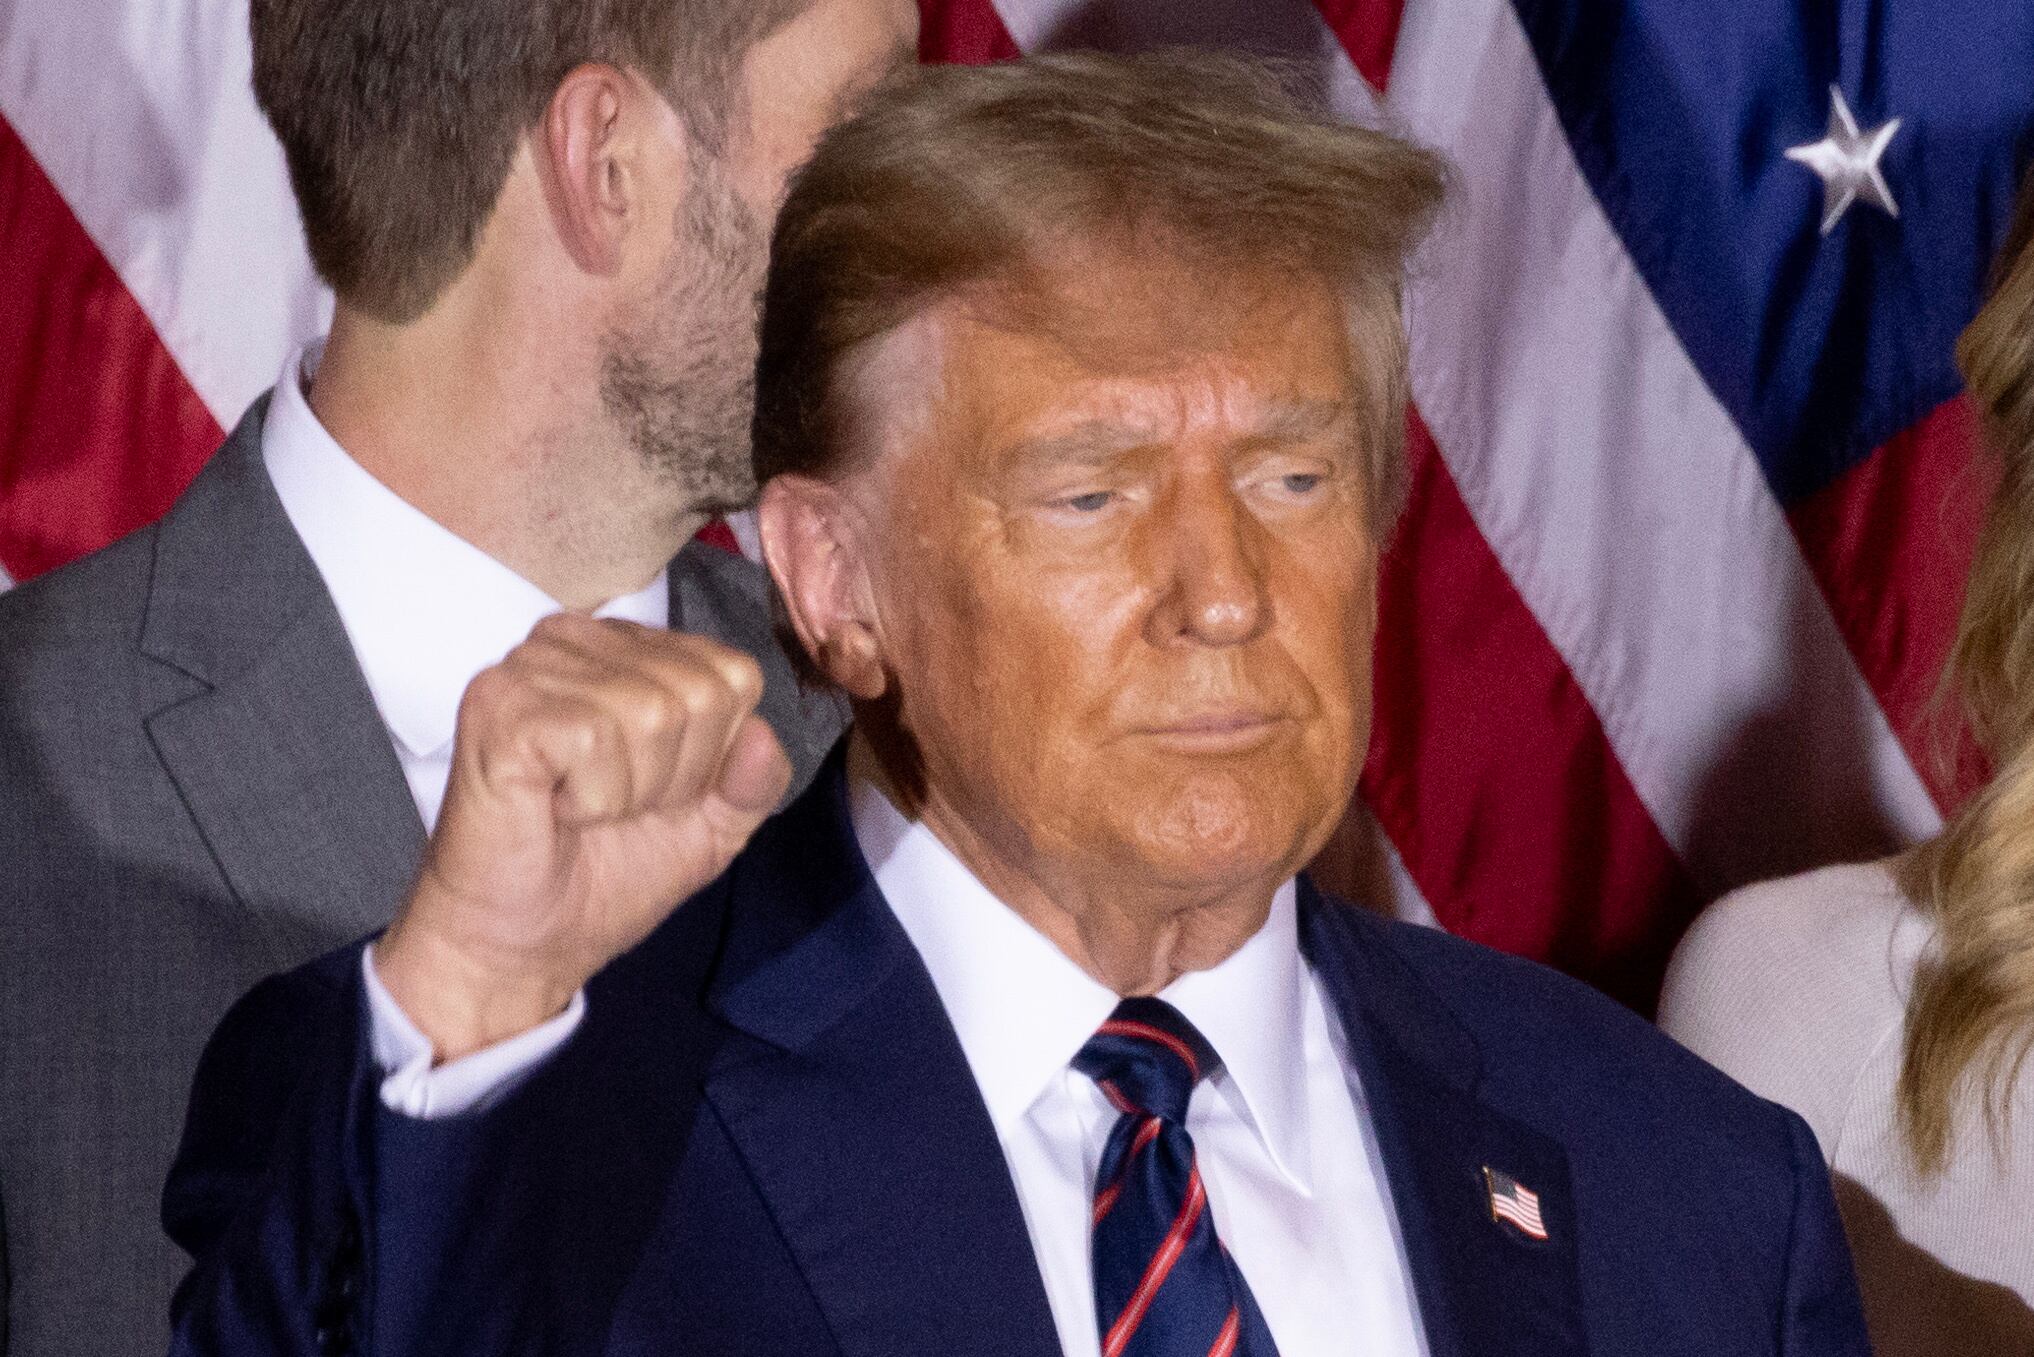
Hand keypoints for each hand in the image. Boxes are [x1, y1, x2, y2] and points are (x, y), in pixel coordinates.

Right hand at [374, 614, 789, 1061]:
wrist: (527, 943)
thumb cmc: (605, 875)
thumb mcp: (713, 827)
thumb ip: (755, 780)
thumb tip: (764, 736)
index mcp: (630, 651)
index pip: (734, 674)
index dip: (713, 756)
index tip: (655, 792)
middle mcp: (579, 641)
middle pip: (700, 693)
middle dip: (674, 776)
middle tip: (611, 806)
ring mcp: (532, 666)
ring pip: (653, 713)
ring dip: (629, 791)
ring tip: (579, 807)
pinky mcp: (500, 703)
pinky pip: (595, 738)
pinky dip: (591, 797)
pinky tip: (552, 806)